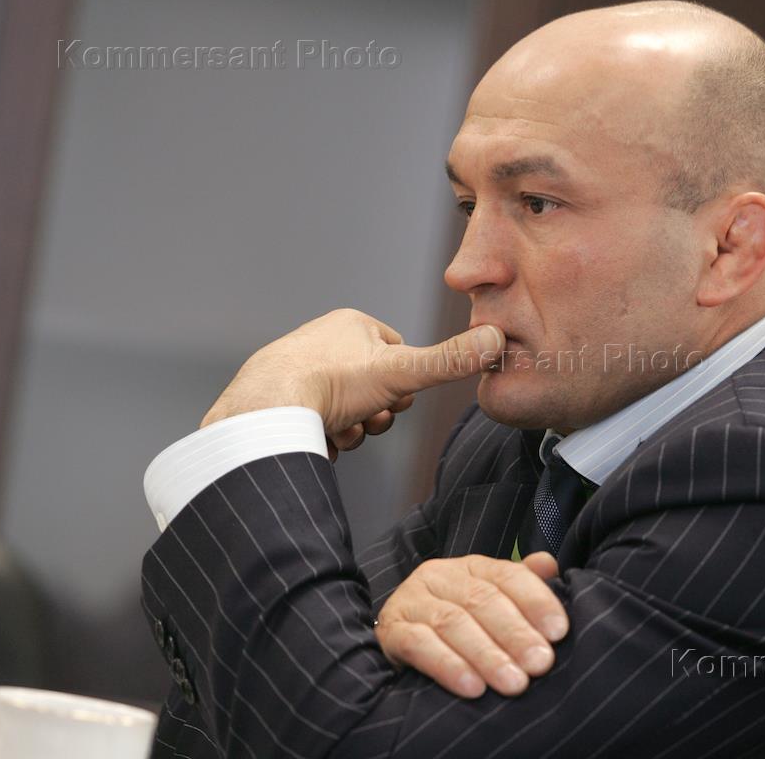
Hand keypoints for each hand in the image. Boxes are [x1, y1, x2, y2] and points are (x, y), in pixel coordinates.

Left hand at [199, 309, 502, 454]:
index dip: (405, 384)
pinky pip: (319, 423)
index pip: (399, 353)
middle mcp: (321, 342)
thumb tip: (496, 339)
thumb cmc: (332, 383)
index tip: (396, 397)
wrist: (267, 411)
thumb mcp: (403, 371)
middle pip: (374, 386)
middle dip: (377, 412)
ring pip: (348, 408)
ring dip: (354, 429)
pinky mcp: (279, 401)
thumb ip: (450, 361)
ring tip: (340, 432)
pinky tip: (319, 440)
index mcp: (351, 324)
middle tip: (368, 420)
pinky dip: (325, 437)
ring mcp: (298, 372)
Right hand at [375, 552, 567, 697]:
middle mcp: (440, 576)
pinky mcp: (392, 631)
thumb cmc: (458, 619)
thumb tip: (550, 566)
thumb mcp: (490, 598)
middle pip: (482, 600)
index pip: (508, 575)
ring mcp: (412, 601)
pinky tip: (472, 688)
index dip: (536, 600)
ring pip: (453, 624)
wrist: (398, 634)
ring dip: (487, 655)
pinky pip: (419, 646)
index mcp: (471, 566)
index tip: (559, 631)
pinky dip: (448, 666)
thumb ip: (522, 584)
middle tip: (541, 664)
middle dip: (515, 633)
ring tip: (514, 683)